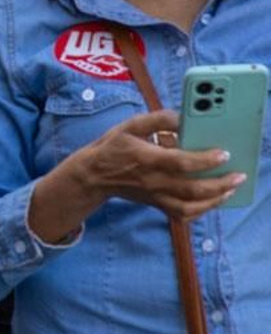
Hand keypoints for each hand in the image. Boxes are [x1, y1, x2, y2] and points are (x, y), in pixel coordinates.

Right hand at [71, 109, 244, 218]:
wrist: (94, 174)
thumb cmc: (114, 147)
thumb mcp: (130, 125)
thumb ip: (158, 118)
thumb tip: (184, 118)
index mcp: (146, 158)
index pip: (180, 163)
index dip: (204, 159)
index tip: (223, 154)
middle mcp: (152, 181)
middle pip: (192, 189)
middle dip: (219, 184)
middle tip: (238, 176)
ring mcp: (155, 196)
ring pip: (190, 206)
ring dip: (214, 201)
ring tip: (230, 190)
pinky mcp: (156, 204)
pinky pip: (182, 215)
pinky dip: (201, 211)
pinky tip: (212, 201)